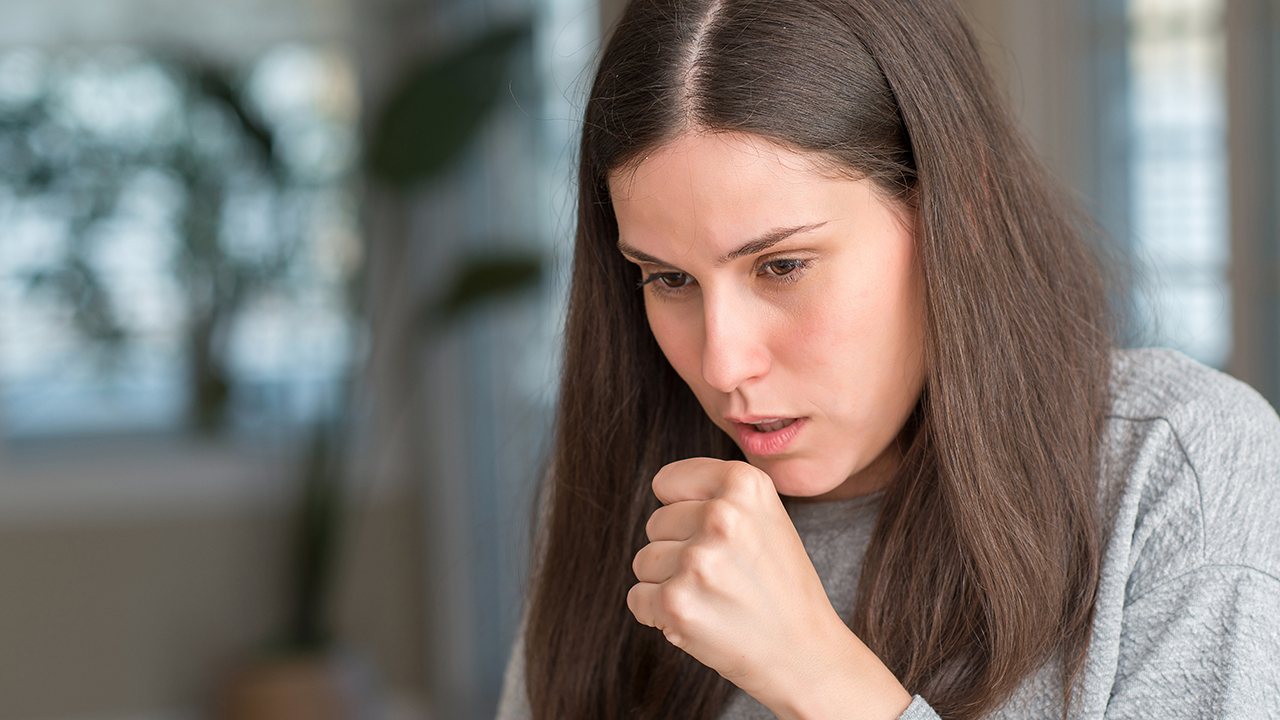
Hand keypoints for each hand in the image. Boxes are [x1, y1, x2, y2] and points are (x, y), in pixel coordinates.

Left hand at [626, 458, 910, 719]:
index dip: (684, 511)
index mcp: (745, 484)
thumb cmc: (781, 586)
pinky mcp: (676, 603)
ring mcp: (698, 560)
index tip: (713, 534)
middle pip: (655, 523)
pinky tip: (700, 618)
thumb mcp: (766, 516)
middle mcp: (721, 516)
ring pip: (644, 561)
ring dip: (668, 582)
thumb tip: (663, 487)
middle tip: (721, 575)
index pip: (668, 482)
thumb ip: (718, 493)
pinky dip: (659, 614)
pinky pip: (637, 598)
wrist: (805, 653)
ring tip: (713, 597)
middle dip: (678, 549)